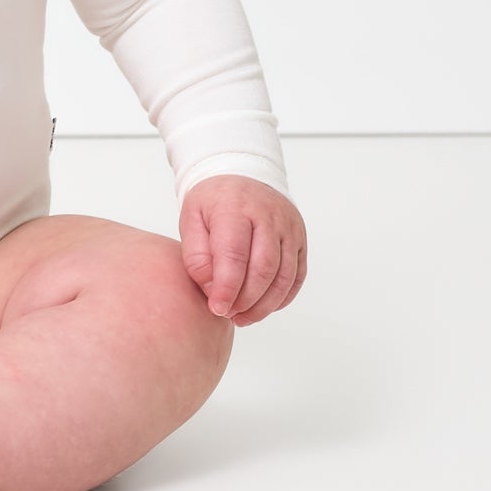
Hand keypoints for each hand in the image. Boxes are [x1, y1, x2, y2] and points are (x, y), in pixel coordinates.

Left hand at [179, 175, 306, 325]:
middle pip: (264, 269)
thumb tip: (213, 291)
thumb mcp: (191, 219)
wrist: (241, 173)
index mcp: (235, 208)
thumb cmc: (213, 201)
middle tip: (229, 313)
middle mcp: (268, 216)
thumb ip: (197, 256)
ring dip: (265, 304)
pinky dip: (282, 297)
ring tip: (243, 316)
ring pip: (284, 276)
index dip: (227, 288)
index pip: (234, 255)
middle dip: (246, 300)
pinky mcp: (300, 239)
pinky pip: (297, 275)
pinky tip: (263, 306)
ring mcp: (289, 228)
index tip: (217, 308)